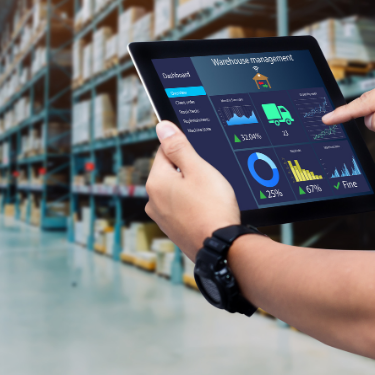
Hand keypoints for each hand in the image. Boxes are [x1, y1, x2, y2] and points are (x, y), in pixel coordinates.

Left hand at [145, 121, 240, 259]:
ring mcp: (162, 218)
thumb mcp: (198, 169)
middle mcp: (153, 200)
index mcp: (156, 182)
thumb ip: (179, 146)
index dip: (185, 150)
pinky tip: (208, 210)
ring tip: (211, 196)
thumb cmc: (212, 207)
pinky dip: (193, 206)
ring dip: (192, 189)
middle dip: (189, 171)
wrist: (222, 247)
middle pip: (170, 172)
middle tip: (210, 179)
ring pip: (177, 191)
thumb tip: (162, 127)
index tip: (201, 158)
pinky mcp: (173, 230)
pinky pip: (182, 208)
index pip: (165, 151)